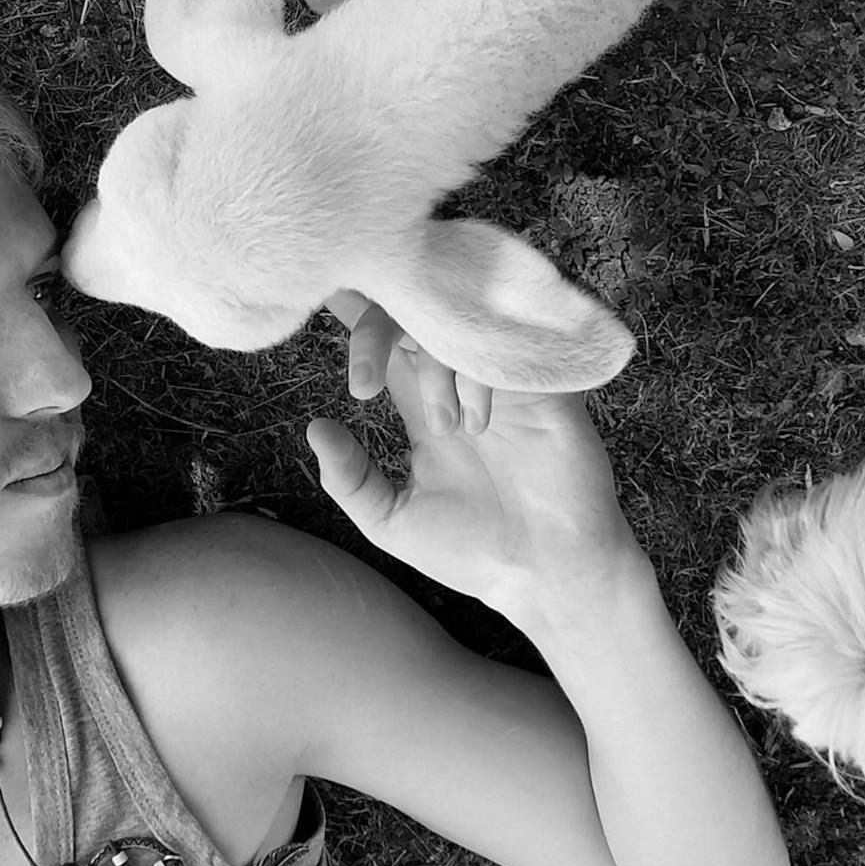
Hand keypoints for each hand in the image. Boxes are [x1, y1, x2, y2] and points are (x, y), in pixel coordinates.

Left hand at [305, 292, 644, 625]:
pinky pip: (504, 345)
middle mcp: (461, 387)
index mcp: (425, 410)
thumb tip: (314, 427)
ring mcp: (502, 383)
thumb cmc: (475, 554)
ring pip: (454, 330)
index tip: (328, 291)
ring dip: (436, 373)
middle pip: (413, 320)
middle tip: (364, 380)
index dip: (359, 318)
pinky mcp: (544, 385)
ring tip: (451, 432)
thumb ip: (349, 479)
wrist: (550, 574)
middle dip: (379, 333)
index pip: (386, 346)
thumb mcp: (393, 522)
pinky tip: (482, 420)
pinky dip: (479, 375)